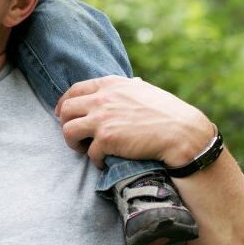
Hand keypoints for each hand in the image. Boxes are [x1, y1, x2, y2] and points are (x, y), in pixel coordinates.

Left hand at [55, 75, 214, 168]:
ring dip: (74, 143)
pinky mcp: (106, 139)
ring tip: (85, 150)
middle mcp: (101, 99)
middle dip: (65, 124)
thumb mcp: (144, 89)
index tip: (62, 114)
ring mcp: (102, 119)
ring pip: (68, 131)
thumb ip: (129, 86)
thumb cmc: (167, 112)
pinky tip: (105, 162)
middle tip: (75, 136)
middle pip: (66, 110)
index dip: (64, 103)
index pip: (74, 90)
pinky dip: (96, 160)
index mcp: (109, 84)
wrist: (181, 132)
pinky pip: (90, 153)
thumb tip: (131, 82)